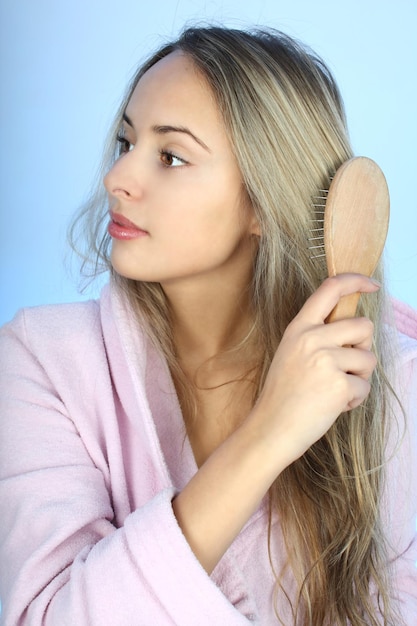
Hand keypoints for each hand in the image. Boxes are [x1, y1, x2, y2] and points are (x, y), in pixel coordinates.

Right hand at [250, 273, 378, 464]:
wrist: (271, 428)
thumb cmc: (284, 395)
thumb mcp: (292, 353)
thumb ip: (318, 336)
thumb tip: (356, 327)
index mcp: (299, 328)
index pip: (330, 289)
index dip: (356, 281)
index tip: (372, 284)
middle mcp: (312, 338)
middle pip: (363, 325)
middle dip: (364, 347)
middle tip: (347, 366)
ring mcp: (325, 360)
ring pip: (369, 358)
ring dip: (360, 376)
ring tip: (335, 389)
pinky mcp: (339, 384)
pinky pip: (365, 386)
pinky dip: (355, 399)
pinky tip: (333, 406)